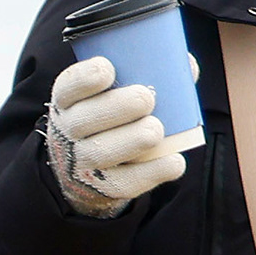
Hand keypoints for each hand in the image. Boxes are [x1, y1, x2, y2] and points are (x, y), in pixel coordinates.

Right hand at [43, 56, 188, 213]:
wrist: (90, 170)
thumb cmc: (112, 117)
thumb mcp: (113, 93)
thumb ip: (146, 75)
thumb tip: (187, 66)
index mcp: (69, 100)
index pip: (68, 87)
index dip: (84, 78)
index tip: (107, 69)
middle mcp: (68, 131)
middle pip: (84, 120)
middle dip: (116, 107)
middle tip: (145, 98)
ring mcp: (82, 162)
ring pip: (101, 153)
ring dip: (131, 140)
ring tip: (155, 130)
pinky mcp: (105, 187)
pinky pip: (126, 182)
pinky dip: (152, 172)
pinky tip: (174, 162)